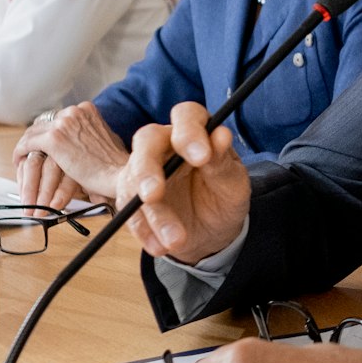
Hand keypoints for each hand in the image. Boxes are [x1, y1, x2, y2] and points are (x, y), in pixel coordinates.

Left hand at [14, 102, 126, 206]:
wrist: (119, 173)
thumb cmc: (115, 164)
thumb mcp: (106, 139)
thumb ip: (91, 134)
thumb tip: (82, 140)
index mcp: (87, 109)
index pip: (58, 118)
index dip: (47, 131)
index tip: (42, 141)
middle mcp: (74, 112)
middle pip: (43, 123)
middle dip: (35, 138)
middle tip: (28, 150)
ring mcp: (63, 124)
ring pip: (33, 133)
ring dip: (25, 147)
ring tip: (21, 158)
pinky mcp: (53, 139)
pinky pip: (27, 144)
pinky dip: (20, 153)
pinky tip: (18, 162)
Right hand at [117, 102, 249, 262]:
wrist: (212, 232)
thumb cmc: (223, 198)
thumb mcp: (233, 184)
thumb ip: (222, 162)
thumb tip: (220, 135)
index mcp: (194, 132)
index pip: (186, 116)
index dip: (189, 132)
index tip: (201, 157)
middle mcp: (165, 145)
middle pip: (146, 140)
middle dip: (148, 169)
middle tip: (155, 195)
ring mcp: (144, 169)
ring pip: (134, 181)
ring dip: (152, 214)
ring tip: (175, 240)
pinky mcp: (132, 196)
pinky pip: (128, 210)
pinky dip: (143, 230)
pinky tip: (160, 246)